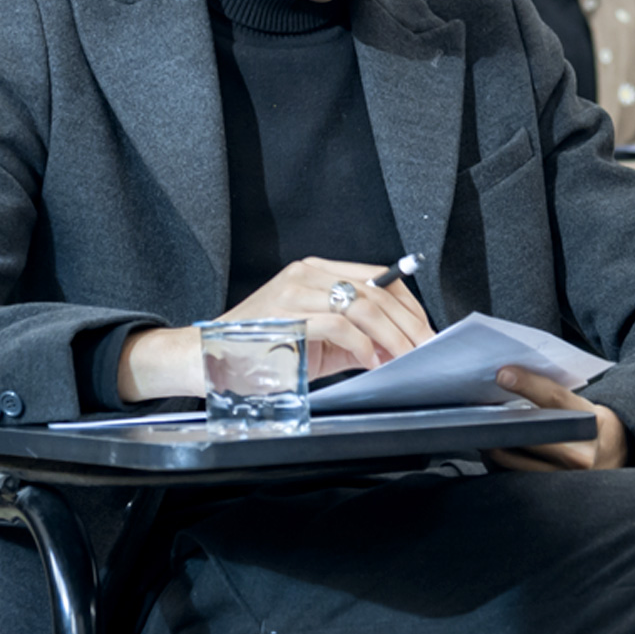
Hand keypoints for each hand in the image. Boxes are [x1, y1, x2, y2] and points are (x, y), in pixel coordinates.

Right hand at [116, 257, 434, 402]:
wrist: (208, 359)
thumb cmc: (261, 352)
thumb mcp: (316, 339)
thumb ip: (354, 337)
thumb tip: (398, 349)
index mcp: (315, 271)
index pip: (377, 278)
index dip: (408, 306)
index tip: (426, 332)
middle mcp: (307, 273)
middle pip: (376, 291)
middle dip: (409, 325)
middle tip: (426, 351)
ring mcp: (295, 291)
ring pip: (363, 305)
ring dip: (392, 337)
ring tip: (404, 359)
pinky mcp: (286, 314)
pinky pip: (339, 325)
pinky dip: (362, 346)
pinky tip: (370, 362)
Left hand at [484, 365, 628, 471]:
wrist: (617, 459)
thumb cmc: (592, 426)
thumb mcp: (583, 405)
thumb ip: (552, 396)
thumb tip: (506, 378)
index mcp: (591, 423)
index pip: (555, 398)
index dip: (528, 384)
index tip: (502, 374)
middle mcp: (581, 455)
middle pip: (528, 435)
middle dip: (500, 422)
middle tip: (476, 411)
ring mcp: (567, 479)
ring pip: (516, 462)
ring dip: (493, 447)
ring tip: (481, 434)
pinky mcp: (554, 495)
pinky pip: (517, 480)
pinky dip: (500, 466)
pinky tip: (493, 452)